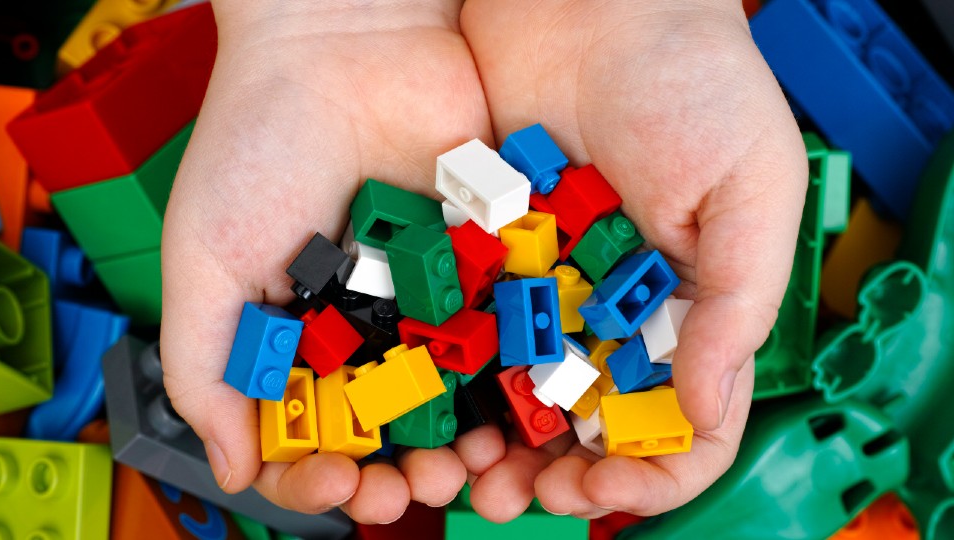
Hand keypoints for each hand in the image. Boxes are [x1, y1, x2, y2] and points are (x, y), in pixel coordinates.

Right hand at [160, 0, 489, 522]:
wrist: (344, 40)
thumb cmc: (258, 142)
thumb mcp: (206, 260)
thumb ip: (205, 368)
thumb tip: (230, 468)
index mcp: (300, 333)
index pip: (310, 434)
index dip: (319, 475)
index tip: (336, 484)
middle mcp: (369, 324)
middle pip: (394, 427)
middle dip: (403, 471)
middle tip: (413, 488)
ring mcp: (432, 295)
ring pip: (459, 394)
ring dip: (467, 441)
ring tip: (472, 461)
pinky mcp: (487, 258)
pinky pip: (507, 329)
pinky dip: (515, 374)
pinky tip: (519, 403)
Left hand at [456, 0, 806, 519]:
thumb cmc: (694, 78)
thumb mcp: (749, 187)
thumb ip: (737, 303)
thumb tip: (710, 411)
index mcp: (692, 303)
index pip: (687, 421)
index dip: (655, 469)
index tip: (608, 481)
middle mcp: (620, 306)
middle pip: (595, 423)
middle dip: (561, 471)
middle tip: (522, 495)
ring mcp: (553, 283)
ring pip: (528, 392)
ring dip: (502, 443)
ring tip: (470, 470)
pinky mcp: (495, 251)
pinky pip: (478, 328)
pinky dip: (462, 374)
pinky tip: (440, 400)